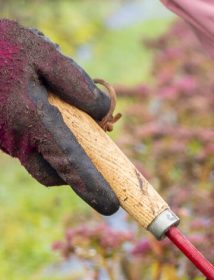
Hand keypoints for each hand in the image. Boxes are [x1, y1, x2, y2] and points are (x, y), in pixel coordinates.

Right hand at [0, 20, 118, 214]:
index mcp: (31, 118)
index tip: (111, 207)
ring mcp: (3, 138)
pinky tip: (40, 102)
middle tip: (92, 141)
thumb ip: (78, 84)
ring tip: (57, 106)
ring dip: (58, 148)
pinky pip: (27, 144)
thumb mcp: (44, 53)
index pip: (69, 162)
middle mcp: (15, 137)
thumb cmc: (2, 47)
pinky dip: (42, 134)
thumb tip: (103, 112)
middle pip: (54, 172)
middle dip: (76, 169)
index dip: (92, 186)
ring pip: (40, 159)